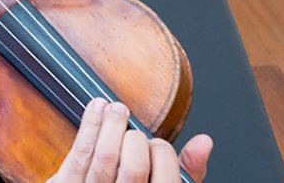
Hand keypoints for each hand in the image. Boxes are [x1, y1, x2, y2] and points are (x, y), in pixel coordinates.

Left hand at [47, 98, 212, 182]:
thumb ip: (186, 169)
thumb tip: (204, 141)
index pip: (166, 178)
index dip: (163, 155)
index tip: (156, 144)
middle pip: (133, 168)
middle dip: (136, 140)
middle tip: (135, 132)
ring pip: (103, 158)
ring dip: (111, 125)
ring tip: (117, 108)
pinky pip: (79, 154)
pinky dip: (90, 124)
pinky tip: (98, 107)